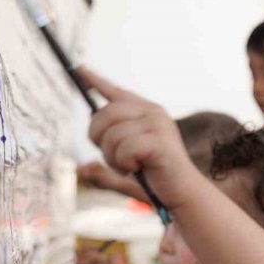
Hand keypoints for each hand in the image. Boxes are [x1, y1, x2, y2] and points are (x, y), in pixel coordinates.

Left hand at [83, 70, 193, 210]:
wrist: (182, 193)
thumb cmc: (156, 179)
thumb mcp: (127, 168)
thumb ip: (106, 167)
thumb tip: (81, 170)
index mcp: (146, 113)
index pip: (117, 92)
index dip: (96, 81)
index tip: (80, 69)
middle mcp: (153, 113)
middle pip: (104, 114)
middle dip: (99, 139)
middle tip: (113, 158)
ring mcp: (158, 125)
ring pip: (112, 135)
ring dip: (113, 158)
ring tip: (129, 166)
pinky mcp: (160, 142)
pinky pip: (124, 149)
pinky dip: (125, 163)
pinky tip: (139, 168)